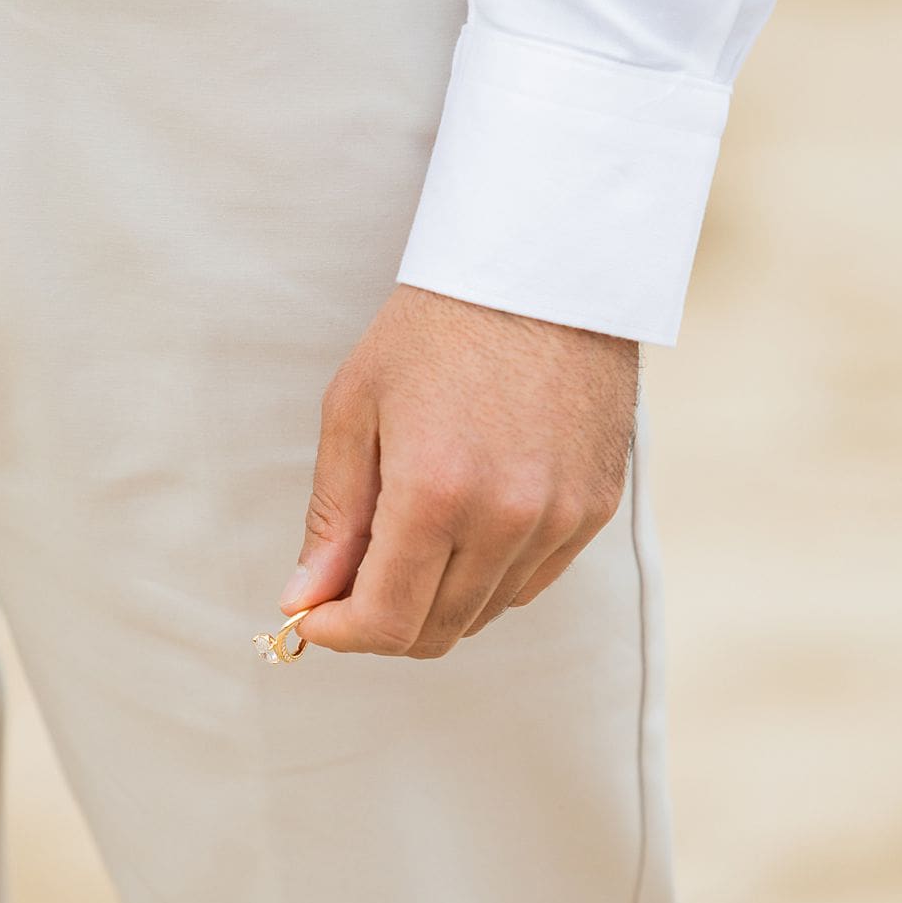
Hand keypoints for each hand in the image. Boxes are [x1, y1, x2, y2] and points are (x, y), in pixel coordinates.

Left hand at [278, 285, 637, 657]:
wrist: (541, 268)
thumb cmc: (434, 328)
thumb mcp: (356, 409)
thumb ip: (333, 516)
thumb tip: (305, 599)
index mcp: (435, 493)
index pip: (386, 621)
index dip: (339, 634)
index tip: (313, 617)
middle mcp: (507, 518)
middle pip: (437, 630)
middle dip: (381, 625)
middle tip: (349, 587)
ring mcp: (560, 518)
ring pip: (487, 612)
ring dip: (436, 601)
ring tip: (407, 544)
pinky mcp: (596, 508)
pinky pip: (533, 581)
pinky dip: (490, 577)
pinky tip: (465, 530)